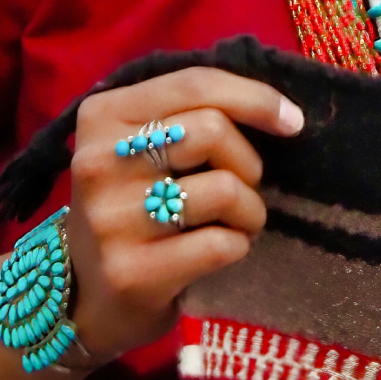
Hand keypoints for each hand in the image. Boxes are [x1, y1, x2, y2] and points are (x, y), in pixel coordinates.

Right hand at [64, 68, 302, 359]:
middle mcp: (98, 162)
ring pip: (224, 188)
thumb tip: (284, 113)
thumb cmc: (134, 205)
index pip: (195, 84)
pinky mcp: (132, 272)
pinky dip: (238, 245)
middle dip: (248, 162)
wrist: (88, 295)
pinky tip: (221, 251)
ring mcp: (111, 219)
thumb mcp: (145, 147)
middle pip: (213, 130)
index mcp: (102, 116)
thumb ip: (192, 114)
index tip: (292, 122)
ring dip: (250, 210)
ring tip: (235, 223)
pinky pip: (222, 243)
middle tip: (241, 186)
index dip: (256, 98)